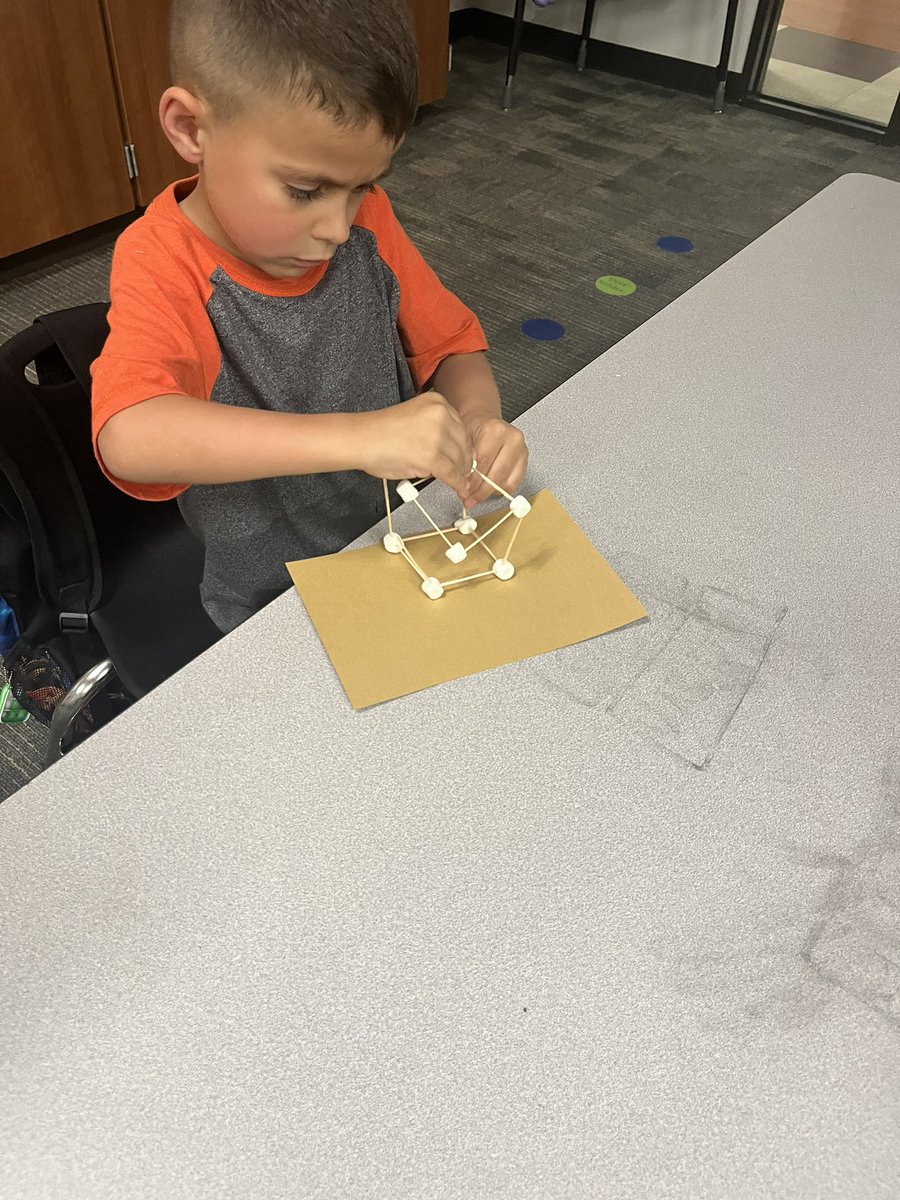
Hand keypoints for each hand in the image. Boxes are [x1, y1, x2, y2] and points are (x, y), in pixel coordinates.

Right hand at [359, 391, 473, 496]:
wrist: (362, 439)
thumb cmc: (380, 431)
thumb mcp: (416, 416)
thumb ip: (436, 428)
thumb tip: (452, 452)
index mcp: (437, 402)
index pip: (460, 427)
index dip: (463, 445)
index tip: (465, 455)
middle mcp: (441, 415)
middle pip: (463, 443)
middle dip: (465, 460)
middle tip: (465, 471)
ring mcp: (437, 435)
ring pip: (459, 460)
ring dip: (461, 473)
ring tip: (461, 481)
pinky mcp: (432, 456)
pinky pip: (451, 473)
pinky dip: (456, 483)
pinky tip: (458, 487)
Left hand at [460, 416, 527, 506]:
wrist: (486, 421)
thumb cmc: (474, 429)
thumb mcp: (463, 438)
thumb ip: (465, 458)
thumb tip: (463, 482)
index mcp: (496, 430)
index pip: (484, 463)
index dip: (472, 481)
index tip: (463, 490)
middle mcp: (513, 439)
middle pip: (496, 475)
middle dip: (480, 491)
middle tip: (469, 499)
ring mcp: (521, 451)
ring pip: (506, 482)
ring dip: (489, 493)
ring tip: (476, 497)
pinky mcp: (524, 461)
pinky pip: (513, 484)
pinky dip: (499, 490)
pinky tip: (488, 491)